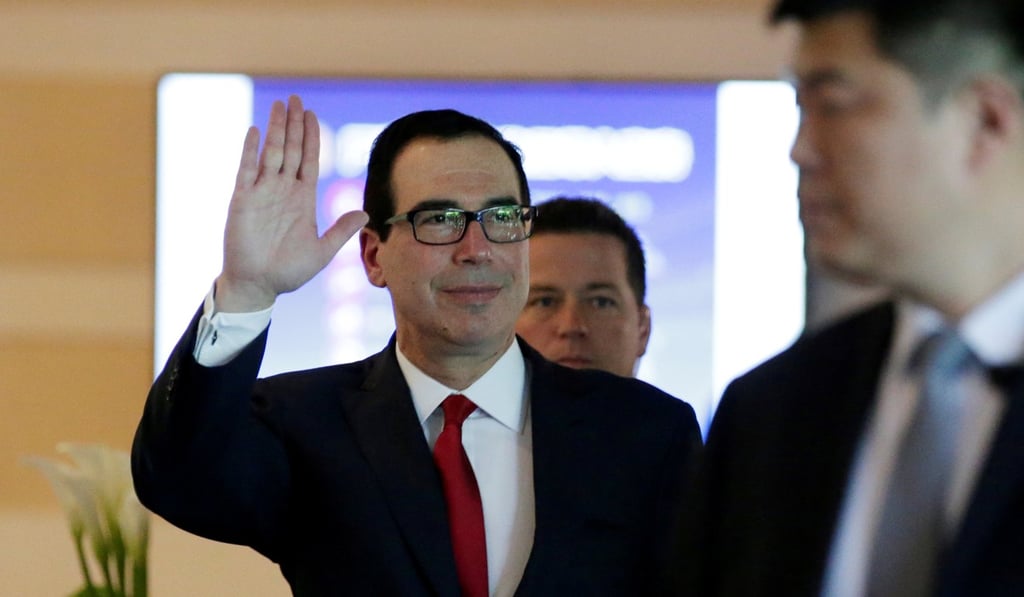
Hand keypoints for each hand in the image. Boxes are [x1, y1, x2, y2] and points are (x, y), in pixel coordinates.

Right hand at [215, 95, 367, 311]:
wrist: (258, 285)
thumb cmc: (288, 272)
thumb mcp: (322, 252)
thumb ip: (341, 231)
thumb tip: (365, 213)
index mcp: (302, 198)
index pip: (309, 160)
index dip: (311, 137)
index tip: (313, 115)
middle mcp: (282, 190)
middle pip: (291, 149)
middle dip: (294, 124)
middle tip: (296, 98)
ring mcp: (262, 192)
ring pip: (271, 153)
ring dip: (276, 129)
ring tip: (280, 105)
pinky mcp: (242, 200)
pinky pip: (247, 170)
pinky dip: (251, 150)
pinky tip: (256, 131)